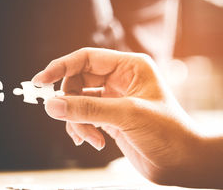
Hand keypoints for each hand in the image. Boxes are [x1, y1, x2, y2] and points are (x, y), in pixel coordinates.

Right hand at [33, 48, 222, 187]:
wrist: (183, 164)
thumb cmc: (168, 133)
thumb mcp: (126, 116)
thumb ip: (87, 109)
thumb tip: (52, 105)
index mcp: (128, 66)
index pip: (86, 58)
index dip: (60, 67)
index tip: (40, 80)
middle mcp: (119, 79)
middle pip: (77, 81)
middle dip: (71, 103)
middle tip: (67, 117)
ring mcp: (113, 99)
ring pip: (78, 102)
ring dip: (78, 121)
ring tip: (90, 138)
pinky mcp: (109, 117)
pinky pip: (84, 117)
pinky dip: (81, 129)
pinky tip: (91, 141)